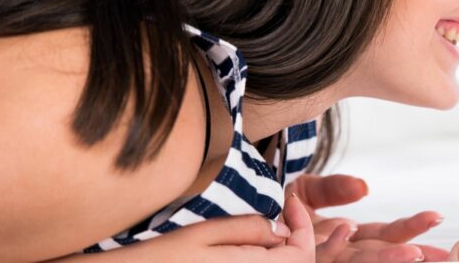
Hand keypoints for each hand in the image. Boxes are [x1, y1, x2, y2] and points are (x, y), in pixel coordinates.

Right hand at [60, 193, 333, 261]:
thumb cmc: (154, 258)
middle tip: (282, 210)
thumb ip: (249, 231)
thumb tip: (281, 230)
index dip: (304, 226)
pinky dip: (259, 257)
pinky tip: (245, 243)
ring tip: (264, 223)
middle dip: (296, 238)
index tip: (289, 202)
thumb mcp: (204, 233)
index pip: (301, 255)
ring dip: (278, 249)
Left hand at [287, 174, 448, 262]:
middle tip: (440, 254)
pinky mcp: (296, 255)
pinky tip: (349, 230)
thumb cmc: (275, 203)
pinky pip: (316, 251)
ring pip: (356, 259)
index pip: (383, 233)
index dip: (410, 229)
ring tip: (413, 255)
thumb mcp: (309, 189)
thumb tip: (365, 187)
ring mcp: (316, 255)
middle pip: (377, 251)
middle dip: (408, 252)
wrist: (237, 210)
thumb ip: (335, 188)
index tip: (436, 219)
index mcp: (345, 234)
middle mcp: (334, 250)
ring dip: (385, 257)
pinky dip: (333, 241)